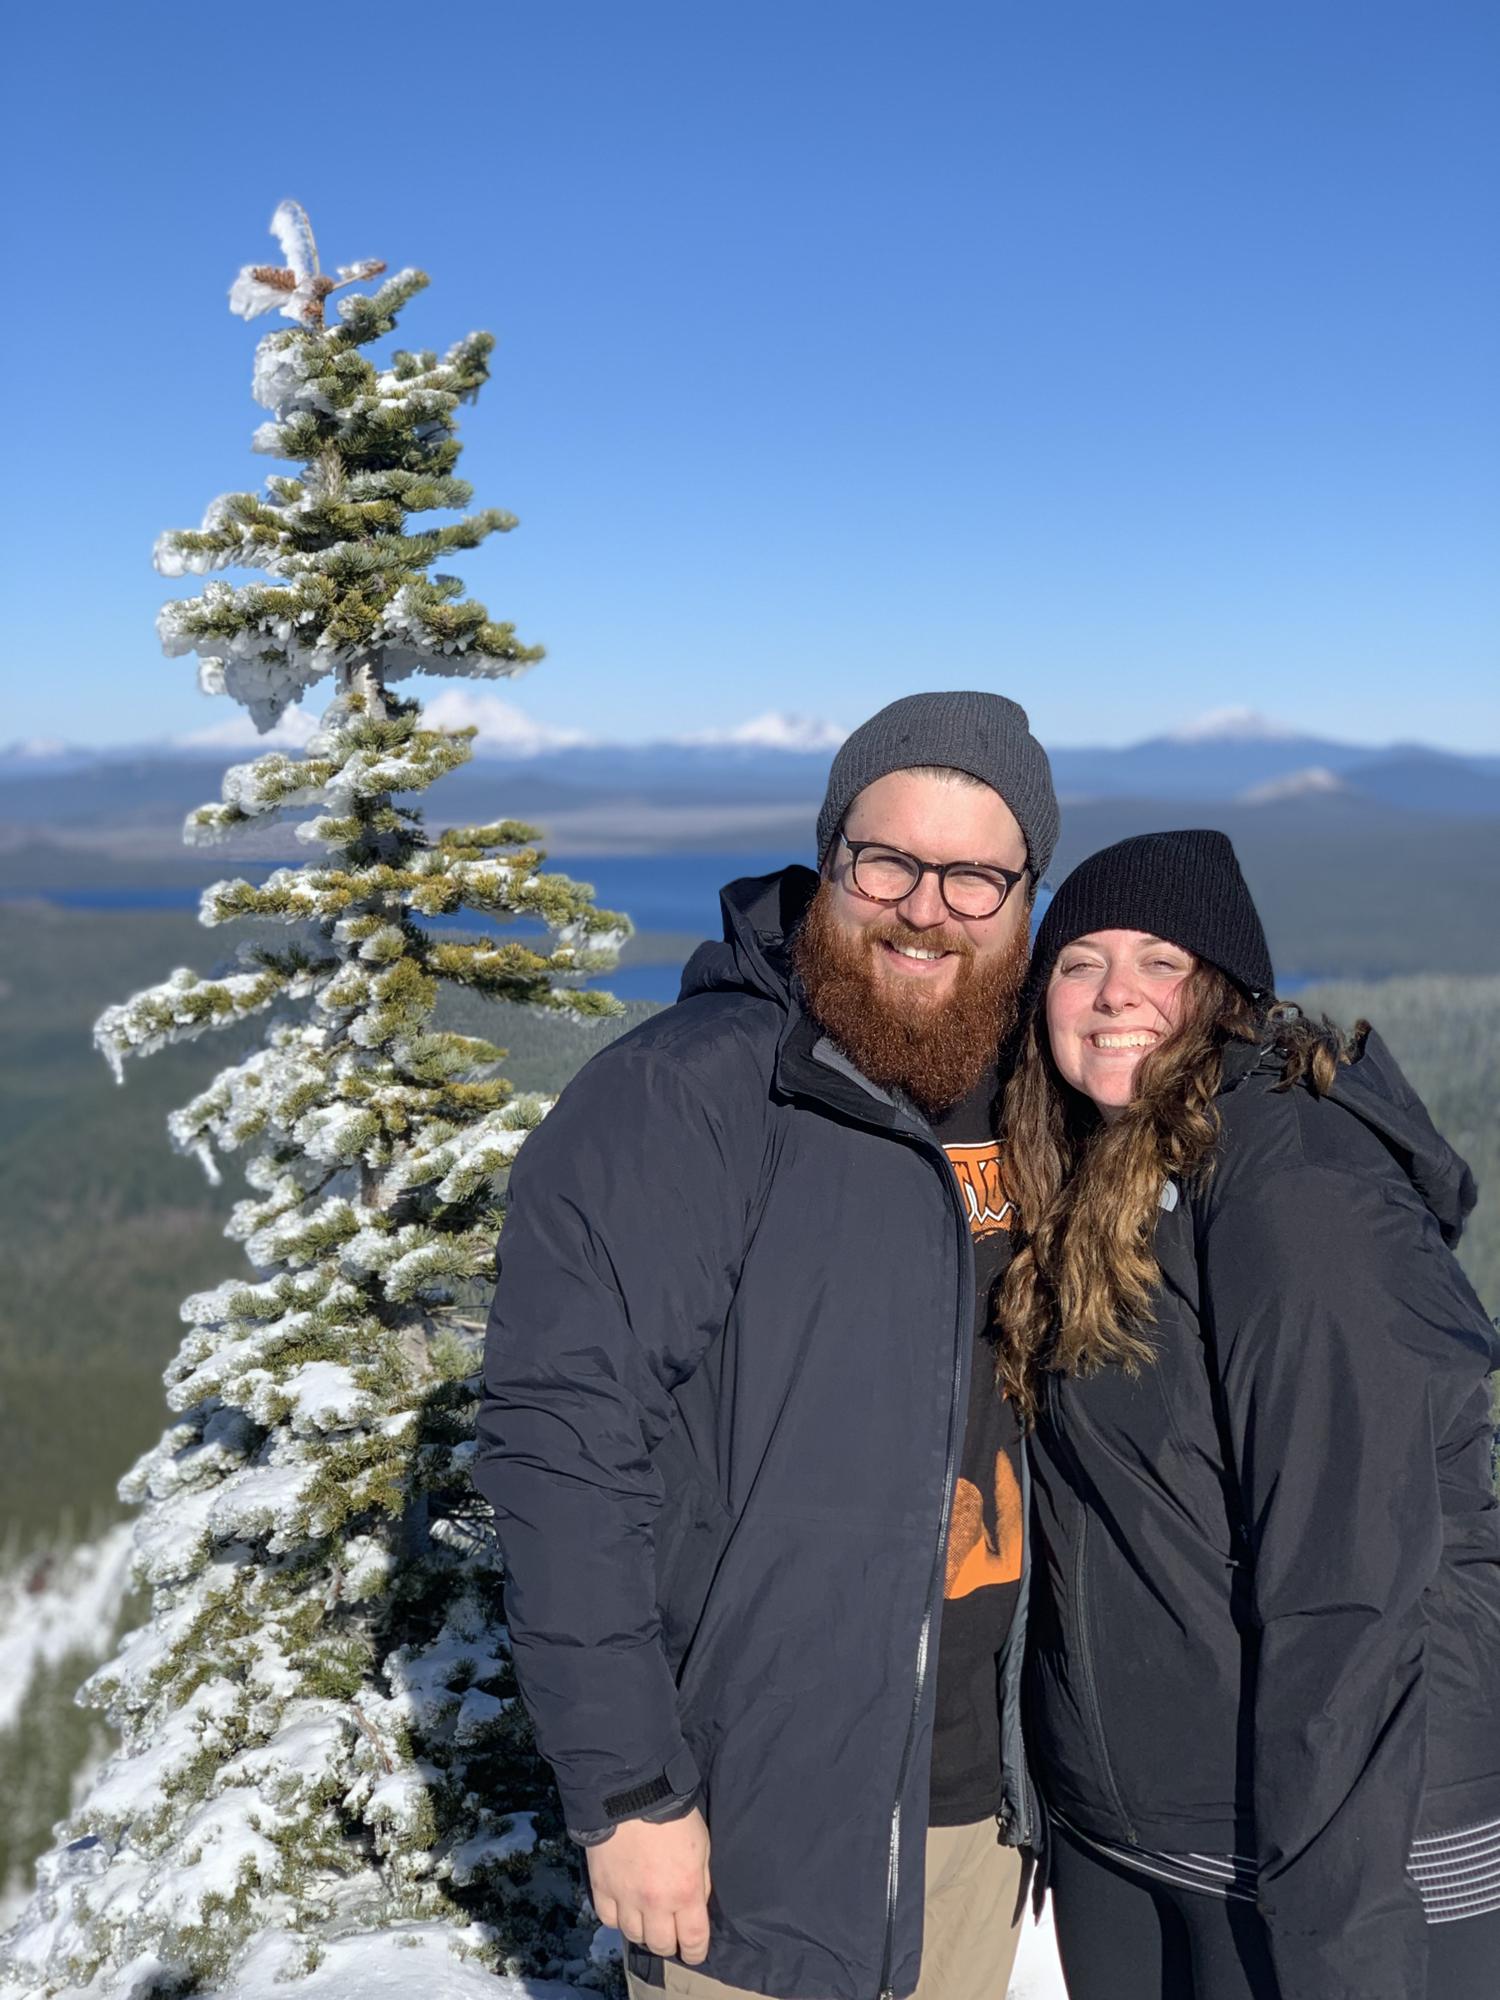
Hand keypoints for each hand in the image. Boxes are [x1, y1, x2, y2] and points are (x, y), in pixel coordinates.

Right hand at [587, 1808, 712, 1964]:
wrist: (632, 1791)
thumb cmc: (674, 1814)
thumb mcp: (702, 1845)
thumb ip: (700, 1881)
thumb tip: (695, 1904)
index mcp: (685, 1892)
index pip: (692, 1941)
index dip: (694, 1952)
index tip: (693, 1951)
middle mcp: (655, 1903)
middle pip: (660, 1944)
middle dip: (668, 1941)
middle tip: (669, 1929)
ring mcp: (625, 1897)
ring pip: (633, 1935)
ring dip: (642, 1929)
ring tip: (646, 1916)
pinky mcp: (602, 1887)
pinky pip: (609, 1919)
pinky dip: (618, 1917)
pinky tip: (624, 1905)